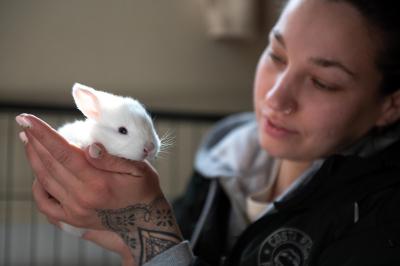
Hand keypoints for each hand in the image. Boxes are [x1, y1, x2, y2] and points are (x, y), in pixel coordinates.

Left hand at [16, 114, 182, 265]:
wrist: (144, 222)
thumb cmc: (144, 191)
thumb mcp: (139, 170)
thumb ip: (112, 159)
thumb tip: (90, 146)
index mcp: (98, 183)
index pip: (63, 153)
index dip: (43, 134)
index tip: (27, 119)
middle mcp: (82, 198)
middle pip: (49, 164)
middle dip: (35, 141)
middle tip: (25, 125)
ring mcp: (74, 210)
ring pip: (44, 180)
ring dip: (34, 158)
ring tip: (28, 141)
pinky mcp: (72, 219)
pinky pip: (45, 203)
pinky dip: (37, 186)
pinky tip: (38, 171)